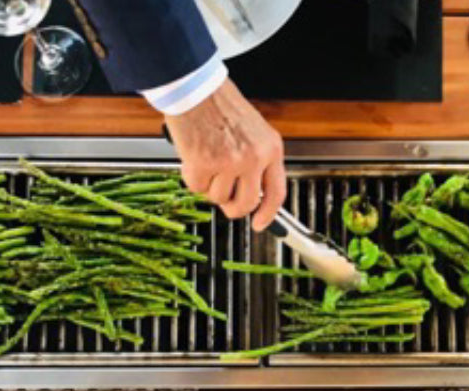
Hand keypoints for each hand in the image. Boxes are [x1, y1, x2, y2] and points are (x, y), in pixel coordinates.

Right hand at [165, 79, 285, 230]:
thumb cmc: (219, 105)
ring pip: (218, 197)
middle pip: (245, 203)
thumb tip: (249, 193)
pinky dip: (192, 176)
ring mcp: (230, 162)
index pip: (276, 192)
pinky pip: (197, 188)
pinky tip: (194, 156)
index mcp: (270, 148)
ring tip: (206, 159)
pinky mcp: (205, 163)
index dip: (269, 214)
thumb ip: (256, 160)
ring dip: (209, 185)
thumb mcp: (253, 130)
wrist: (196, 88)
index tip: (260, 223)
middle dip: (232, 207)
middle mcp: (254, 157)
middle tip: (223, 198)